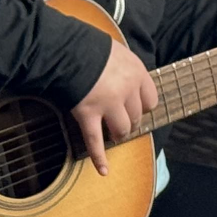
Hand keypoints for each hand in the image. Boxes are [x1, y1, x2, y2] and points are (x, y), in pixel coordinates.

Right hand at [71, 38, 159, 175]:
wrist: (66, 49)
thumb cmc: (89, 46)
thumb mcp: (116, 50)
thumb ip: (124, 66)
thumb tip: (126, 74)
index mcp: (136, 73)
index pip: (150, 99)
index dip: (143, 107)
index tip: (136, 109)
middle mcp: (127, 91)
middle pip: (136, 116)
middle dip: (131, 122)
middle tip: (122, 124)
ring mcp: (108, 105)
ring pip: (121, 129)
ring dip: (118, 134)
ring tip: (114, 135)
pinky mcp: (88, 115)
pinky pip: (95, 141)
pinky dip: (99, 157)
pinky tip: (104, 170)